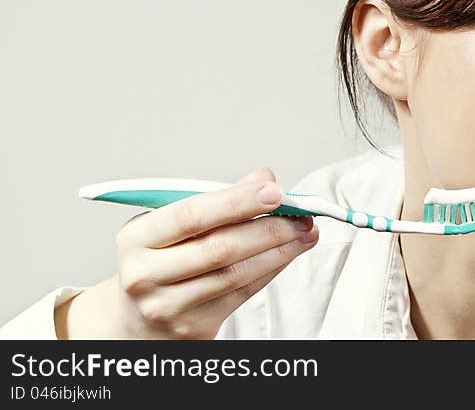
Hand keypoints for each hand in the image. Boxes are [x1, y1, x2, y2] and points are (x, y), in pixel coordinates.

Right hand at [56, 167, 317, 338]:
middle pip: (220, 248)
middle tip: (301, 213)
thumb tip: (264, 178)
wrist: (138, 315)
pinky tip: (288, 253)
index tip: (274, 190)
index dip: (237, 202)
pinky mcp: (194, 328)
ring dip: (279, 250)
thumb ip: (218, 199)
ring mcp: (168, 307)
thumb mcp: (174, 223)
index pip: (191, 216)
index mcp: (136, 239)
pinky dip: (271, 269)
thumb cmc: (162, 257)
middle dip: (269, 228)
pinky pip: (243, 293)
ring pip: (236, 274)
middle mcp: (145, 275)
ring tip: (305, 232)